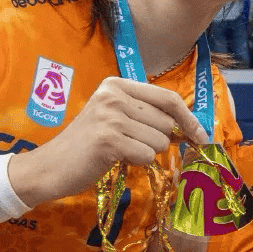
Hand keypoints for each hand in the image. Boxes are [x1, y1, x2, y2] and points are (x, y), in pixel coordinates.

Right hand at [7, 75, 208, 207]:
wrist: (51, 166)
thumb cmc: (89, 146)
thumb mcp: (117, 119)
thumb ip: (148, 116)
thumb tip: (191, 128)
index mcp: (117, 84)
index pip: (168, 97)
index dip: (189, 118)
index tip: (202, 136)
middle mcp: (114, 95)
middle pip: (167, 121)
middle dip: (159, 140)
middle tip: (132, 145)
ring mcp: (110, 115)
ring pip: (160, 140)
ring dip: (145, 152)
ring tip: (119, 150)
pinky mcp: (109, 138)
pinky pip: (146, 154)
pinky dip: (136, 162)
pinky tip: (114, 158)